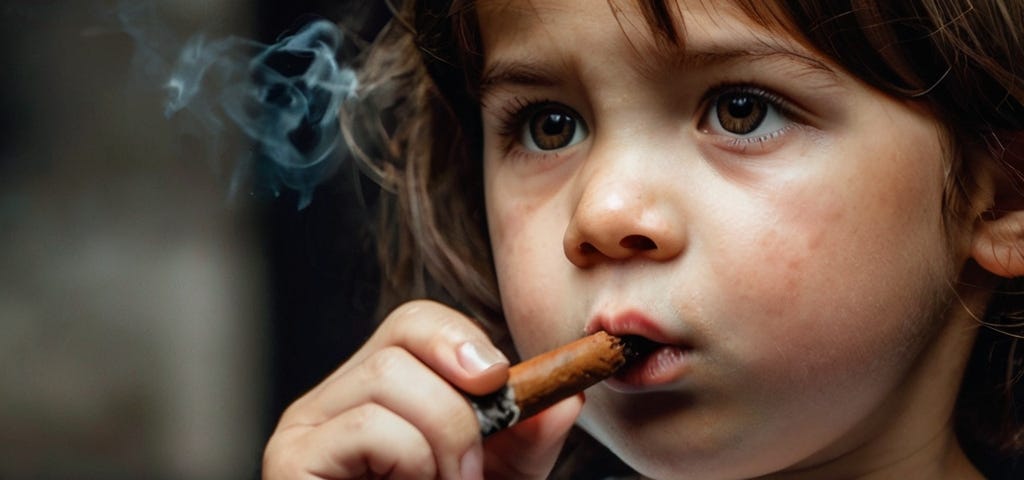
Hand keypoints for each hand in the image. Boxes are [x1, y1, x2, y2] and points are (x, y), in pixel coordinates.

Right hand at [262, 300, 583, 478]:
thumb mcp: (497, 475)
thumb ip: (529, 436)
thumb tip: (568, 397)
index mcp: (377, 391)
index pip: (414, 321)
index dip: (463, 339)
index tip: (500, 384)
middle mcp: (333, 399)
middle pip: (403, 340)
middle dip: (460, 406)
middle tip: (469, 471)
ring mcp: (305, 427)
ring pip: (389, 377)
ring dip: (441, 441)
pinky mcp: (291, 460)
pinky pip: (368, 425)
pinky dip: (410, 460)